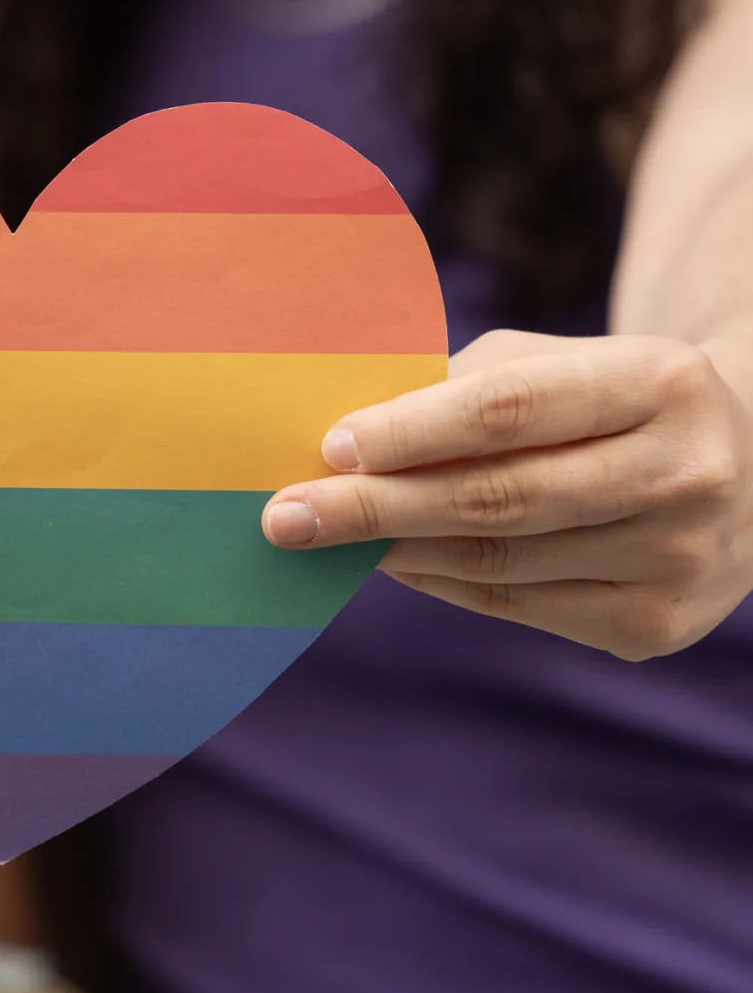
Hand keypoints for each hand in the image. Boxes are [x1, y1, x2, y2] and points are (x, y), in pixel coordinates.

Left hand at [262, 330, 752, 659]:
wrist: (748, 469)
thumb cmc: (609, 400)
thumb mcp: (559, 364)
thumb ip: (463, 389)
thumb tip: (343, 442)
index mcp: (659, 385)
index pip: (511, 410)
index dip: (411, 431)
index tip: (329, 446)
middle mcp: (684, 475)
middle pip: (497, 499)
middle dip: (375, 508)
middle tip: (285, 515)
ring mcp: (677, 562)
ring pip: (498, 562)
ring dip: (394, 550)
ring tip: (322, 537)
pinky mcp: (653, 628)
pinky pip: (514, 606)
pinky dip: (439, 582)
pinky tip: (391, 562)